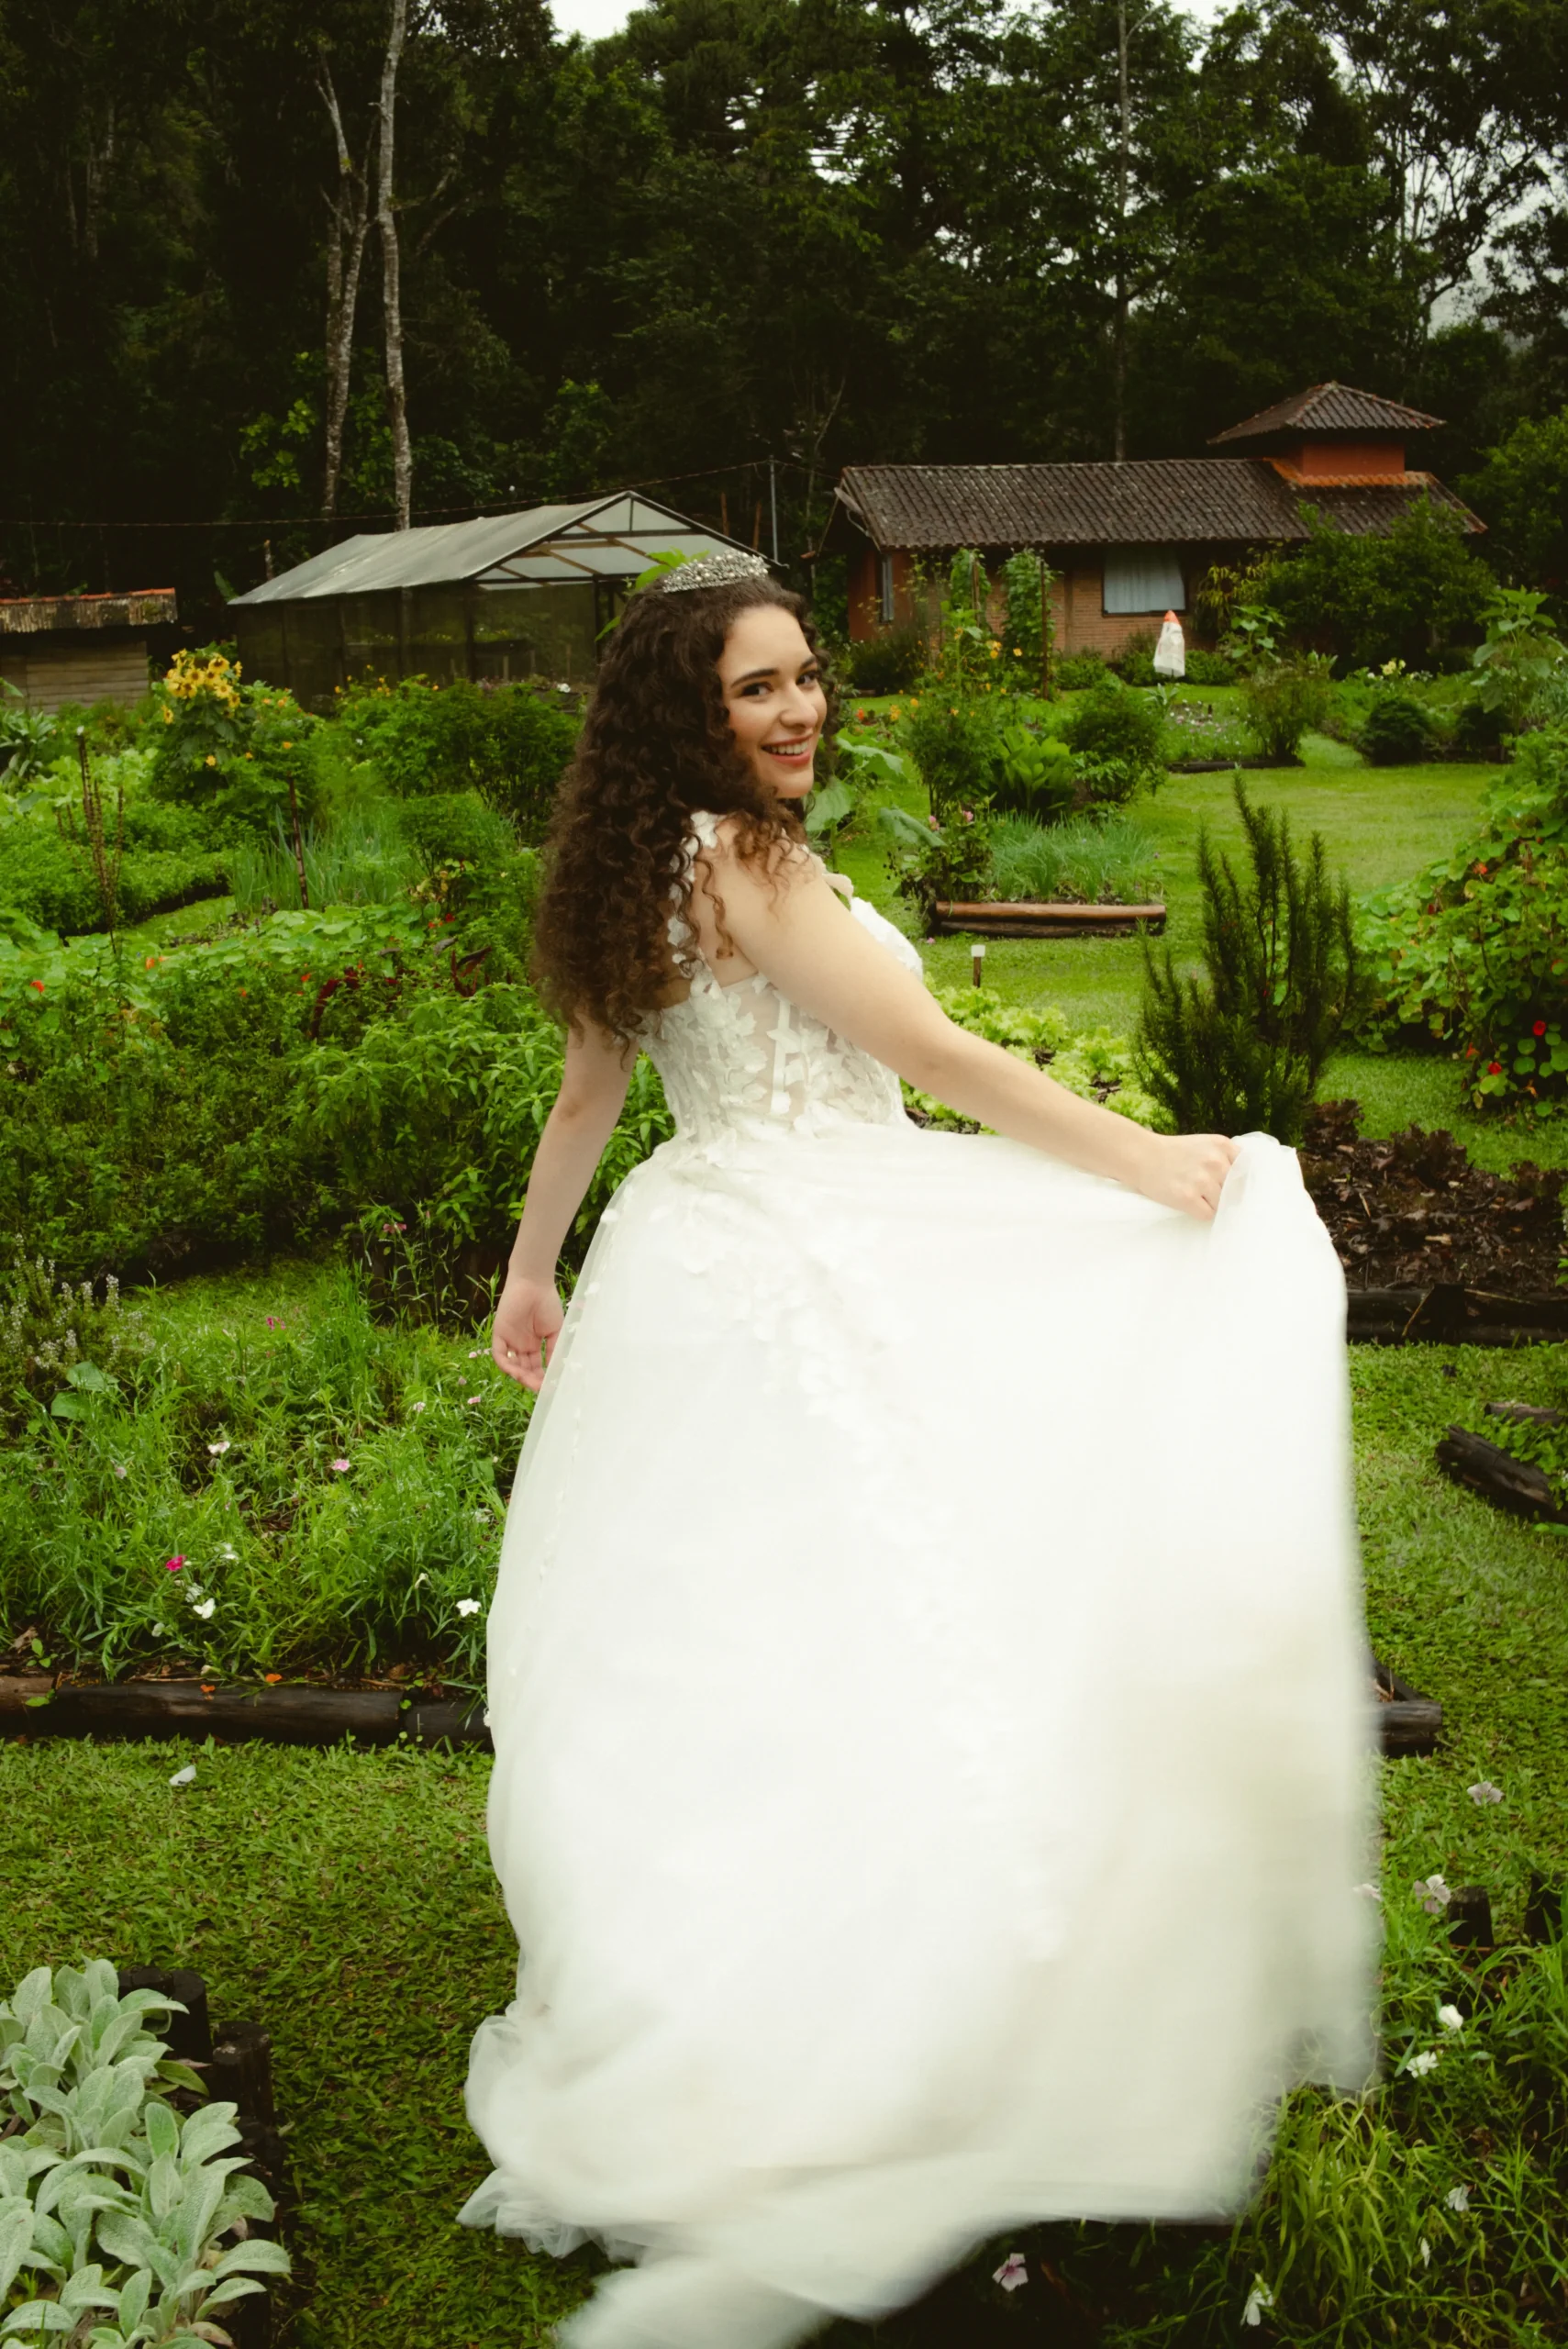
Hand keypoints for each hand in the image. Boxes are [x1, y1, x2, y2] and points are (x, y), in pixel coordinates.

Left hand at [491, 1274, 563, 1391]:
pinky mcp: (499, 1334)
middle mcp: (521, 1344)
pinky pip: (500, 1354)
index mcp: (534, 1343)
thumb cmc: (547, 1303)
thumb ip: (553, 1350)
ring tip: (531, 1383)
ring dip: (521, 1376)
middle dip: (532, 1380)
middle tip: (541, 1388)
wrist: (535, 1284)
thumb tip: (556, 1371)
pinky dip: (507, 1365)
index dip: (541, 1377)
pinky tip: (516, 1372)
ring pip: (512, 1365)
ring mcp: (510, 1340)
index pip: (535, 1366)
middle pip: (524, 1368)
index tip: (549, 1387)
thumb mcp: (555, 1331)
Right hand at [1138, 1131, 1239, 1221]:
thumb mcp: (1205, 1145)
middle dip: (1224, 1193)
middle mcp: (1215, 1161)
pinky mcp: (1188, 1197)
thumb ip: (1226, 1158)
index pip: (1247, 1170)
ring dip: (1211, 1203)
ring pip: (1222, 1204)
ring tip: (1195, 1194)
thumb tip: (1246, 1184)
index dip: (1239, 1180)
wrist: (1142, 1156)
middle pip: (1235, 1190)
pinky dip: (1200, 1212)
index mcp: (1222, 1145)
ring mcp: (1202, 1180)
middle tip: (1206, 1189)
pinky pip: (1208, 1214)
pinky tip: (1189, 1202)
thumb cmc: (1175, 1153)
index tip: (1230, 1184)